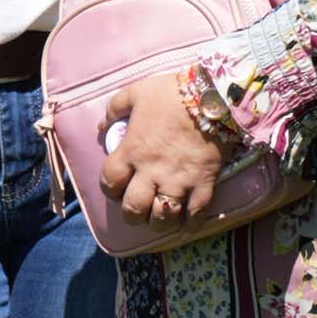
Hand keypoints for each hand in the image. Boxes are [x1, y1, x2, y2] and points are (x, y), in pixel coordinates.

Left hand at [110, 69, 223, 228]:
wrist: (215, 95)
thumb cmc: (172, 93)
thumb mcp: (136, 93)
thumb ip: (114, 109)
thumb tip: (101, 127)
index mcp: (133, 151)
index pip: (109, 183)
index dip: (109, 189)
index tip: (116, 186)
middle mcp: (152, 171)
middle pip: (133, 209)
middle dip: (132, 215)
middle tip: (137, 210)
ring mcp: (180, 180)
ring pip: (163, 218)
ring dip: (159, 223)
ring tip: (160, 218)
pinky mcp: (205, 183)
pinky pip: (196, 214)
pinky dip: (190, 225)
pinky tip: (186, 225)